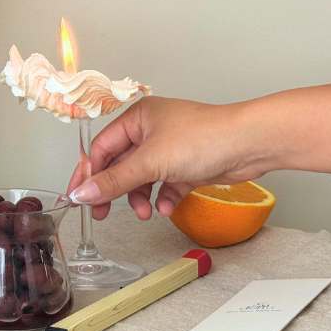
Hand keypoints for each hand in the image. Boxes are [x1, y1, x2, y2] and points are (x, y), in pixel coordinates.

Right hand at [67, 97, 268, 219]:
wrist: (251, 144)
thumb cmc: (204, 138)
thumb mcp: (151, 162)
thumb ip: (114, 180)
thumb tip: (83, 193)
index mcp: (137, 118)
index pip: (102, 148)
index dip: (90, 173)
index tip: (80, 197)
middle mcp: (151, 131)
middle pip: (121, 164)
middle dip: (115, 189)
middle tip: (101, 212)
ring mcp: (170, 148)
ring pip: (143, 177)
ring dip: (140, 197)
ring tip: (145, 212)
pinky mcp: (187, 165)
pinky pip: (165, 184)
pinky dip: (163, 197)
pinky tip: (167, 207)